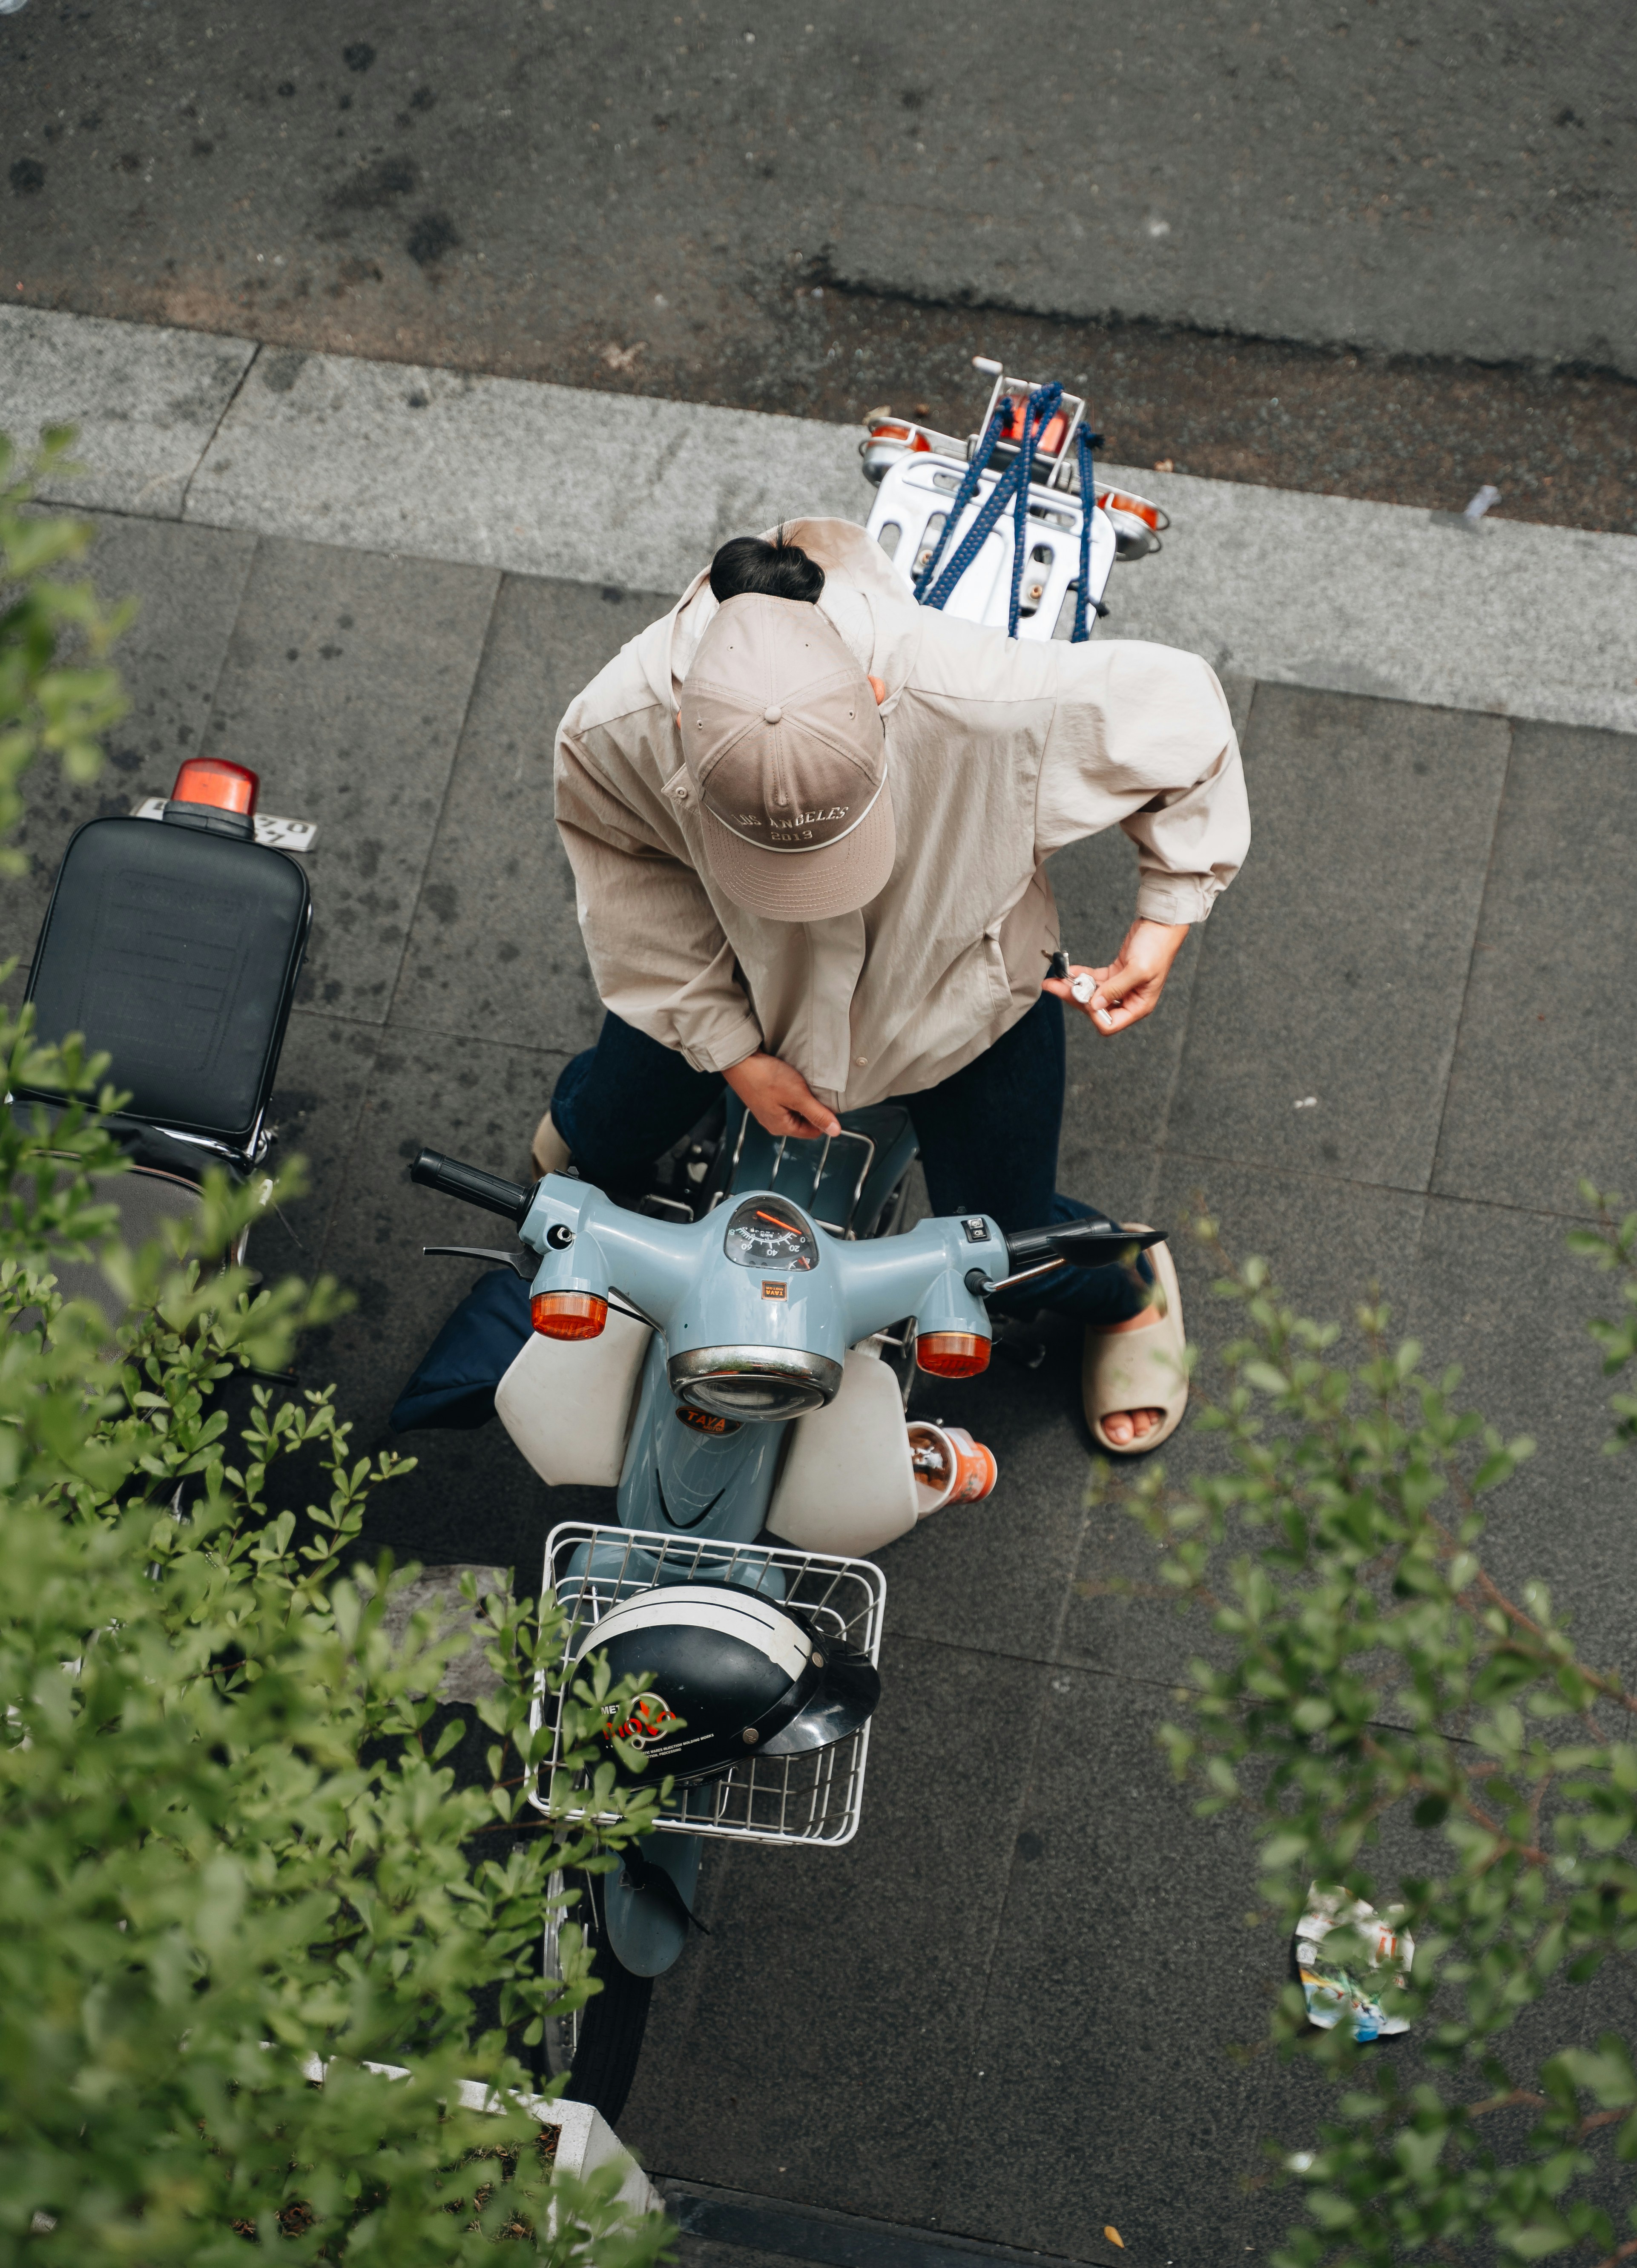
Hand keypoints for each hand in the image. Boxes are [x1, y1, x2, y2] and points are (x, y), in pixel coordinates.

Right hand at [723, 1052, 841, 1140]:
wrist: (740, 1059)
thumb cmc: (765, 1077)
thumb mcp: (798, 1096)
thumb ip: (818, 1114)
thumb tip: (835, 1131)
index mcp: (782, 1127)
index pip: (814, 1131)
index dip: (823, 1116)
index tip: (824, 1101)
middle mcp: (773, 1123)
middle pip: (804, 1121)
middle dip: (811, 1106)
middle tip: (810, 1089)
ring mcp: (767, 1111)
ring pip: (794, 1109)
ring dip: (800, 1098)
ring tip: (798, 1083)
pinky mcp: (764, 1099)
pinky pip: (784, 1100)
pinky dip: (790, 1091)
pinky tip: (788, 1080)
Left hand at [1042, 918, 1189, 1035]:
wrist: (1161, 924)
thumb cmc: (1157, 947)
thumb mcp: (1138, 970)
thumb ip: (1115, 989)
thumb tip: (1094, 1005)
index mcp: (1139, 1006)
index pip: (1109, 1023)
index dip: (1093, 1014)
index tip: (1083, 997)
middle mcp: (1129, 1000)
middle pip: (1095, 1008)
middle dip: (1074, 998)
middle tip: (1054, 987)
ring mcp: (1120, 987)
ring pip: (1091, 993)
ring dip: (1073, 987)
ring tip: (1054, 979)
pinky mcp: (1115, 973)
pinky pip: (1094, 979)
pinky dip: (1081, 976)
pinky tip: (1069, 972)